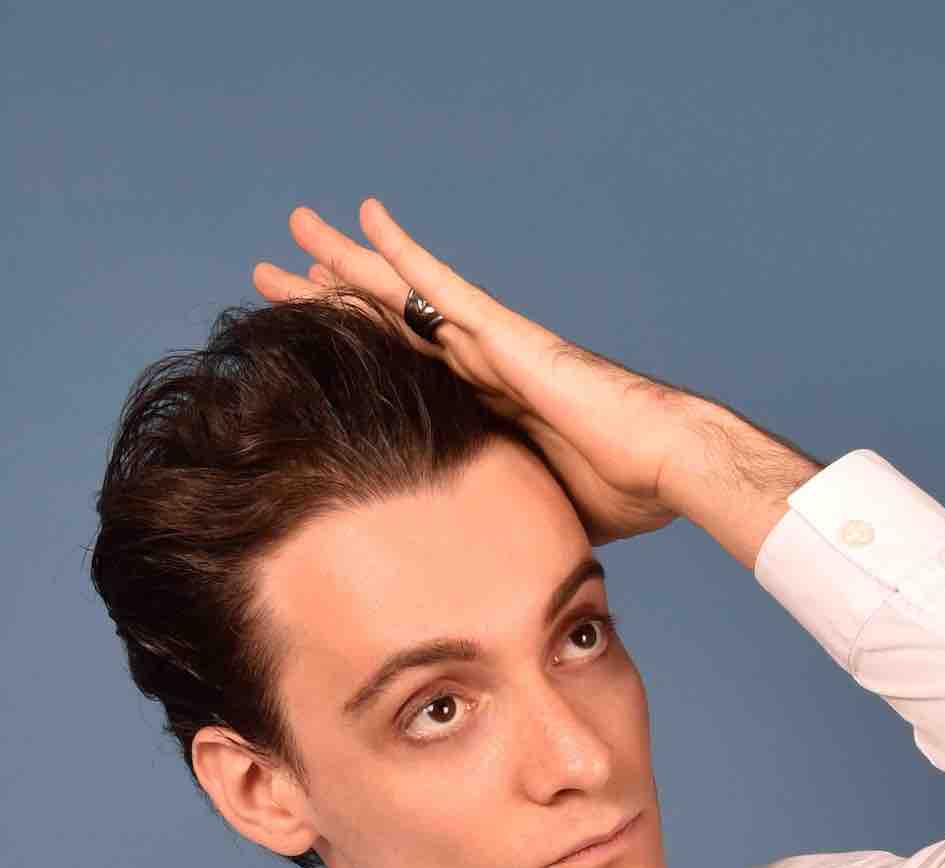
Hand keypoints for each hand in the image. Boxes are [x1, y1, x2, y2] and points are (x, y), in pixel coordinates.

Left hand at [252, 196, 723, 546]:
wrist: (667, 467)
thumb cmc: (625, 494)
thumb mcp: (533, 512)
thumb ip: (497, 516)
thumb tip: (466, 571)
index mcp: (486, 406)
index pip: (402, 372)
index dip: (352, 352)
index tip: (305, 343)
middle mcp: (482, 364)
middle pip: (388, 323)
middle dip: (330, 299)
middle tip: (275, 274)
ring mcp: (493, 344)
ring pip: (402, 295)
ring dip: (347, 263)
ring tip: (298, 228)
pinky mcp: (508, 335)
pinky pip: (443, 285)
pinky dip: (402, 252)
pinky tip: (364, 218)